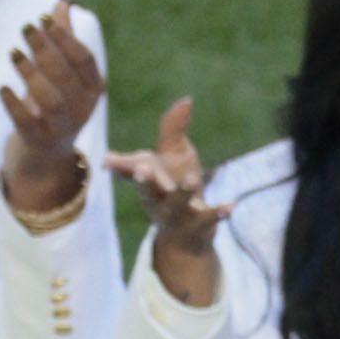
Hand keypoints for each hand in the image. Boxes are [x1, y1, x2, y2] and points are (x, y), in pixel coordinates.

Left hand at [0, 5, 103, 225]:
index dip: (64, 37)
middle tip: (25, 28)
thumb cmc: (57, 100)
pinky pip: (26, 121)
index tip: (43, 17)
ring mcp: (61, 127)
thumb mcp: (65, 72)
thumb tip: (62, 2)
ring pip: (49, 99)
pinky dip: (14, 104)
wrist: (47, 152)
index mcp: (94, 88)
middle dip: (45, 49)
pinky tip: (3, 87)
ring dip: (31, 74)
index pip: (83, 59)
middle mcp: (82, 108)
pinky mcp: (39, 139)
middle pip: (65, 76)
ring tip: (14, 53)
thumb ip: (64, 38)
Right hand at [115, 96, 228, 303]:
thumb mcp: (173, 156)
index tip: (108, 162)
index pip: (128, 171)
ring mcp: (177, 215)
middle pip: (147, 190)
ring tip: (191, 178)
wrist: (185, 238)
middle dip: (144, 180)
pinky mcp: (198, 226)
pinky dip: (219, 213)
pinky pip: (208, 220)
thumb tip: (187, 100)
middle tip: (141, 170)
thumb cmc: (174, 189)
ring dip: (181, 192)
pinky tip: (231, 206)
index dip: (119, 166)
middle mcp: (157, 199)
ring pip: (176, 205)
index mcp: (146, 181)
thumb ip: (174, 129)